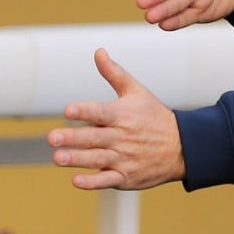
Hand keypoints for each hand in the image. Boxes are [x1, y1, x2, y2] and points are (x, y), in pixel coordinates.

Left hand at [49, 48, 184, 189]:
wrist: (181, 147)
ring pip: (97, 159)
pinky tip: (76, 180)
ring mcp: (124, 159)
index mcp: (123, 115)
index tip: (68, 110)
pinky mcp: (126, 177)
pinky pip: (108, 180)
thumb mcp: (136, 91)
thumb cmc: (154, 116)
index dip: (84, 111)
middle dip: (73, 138)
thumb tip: (98, 51)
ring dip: (77, 159)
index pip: (101, 112)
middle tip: (51, 137)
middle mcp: (122, 137)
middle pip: (94, 138)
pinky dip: (93, 182)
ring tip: (58, 157)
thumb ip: (114, 73)